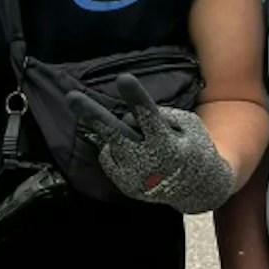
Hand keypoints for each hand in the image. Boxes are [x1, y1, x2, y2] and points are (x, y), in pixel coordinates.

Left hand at [67, 73, 235, 213]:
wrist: (198, 190)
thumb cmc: (194, 148)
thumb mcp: (190, 125)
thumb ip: (164, 116)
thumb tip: (131, 114)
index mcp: (169, 144)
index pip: (149, 115)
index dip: (134, 97)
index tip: (123, 78)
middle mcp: (148, 162)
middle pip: (115, 133)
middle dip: (92, 115)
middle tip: (70, 97)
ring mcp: (134, 177)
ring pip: (111, 142)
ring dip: (112, 128)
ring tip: (105, 117)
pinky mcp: (125, 185)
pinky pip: (110, 156)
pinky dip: (116, 147)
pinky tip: (132, 148)